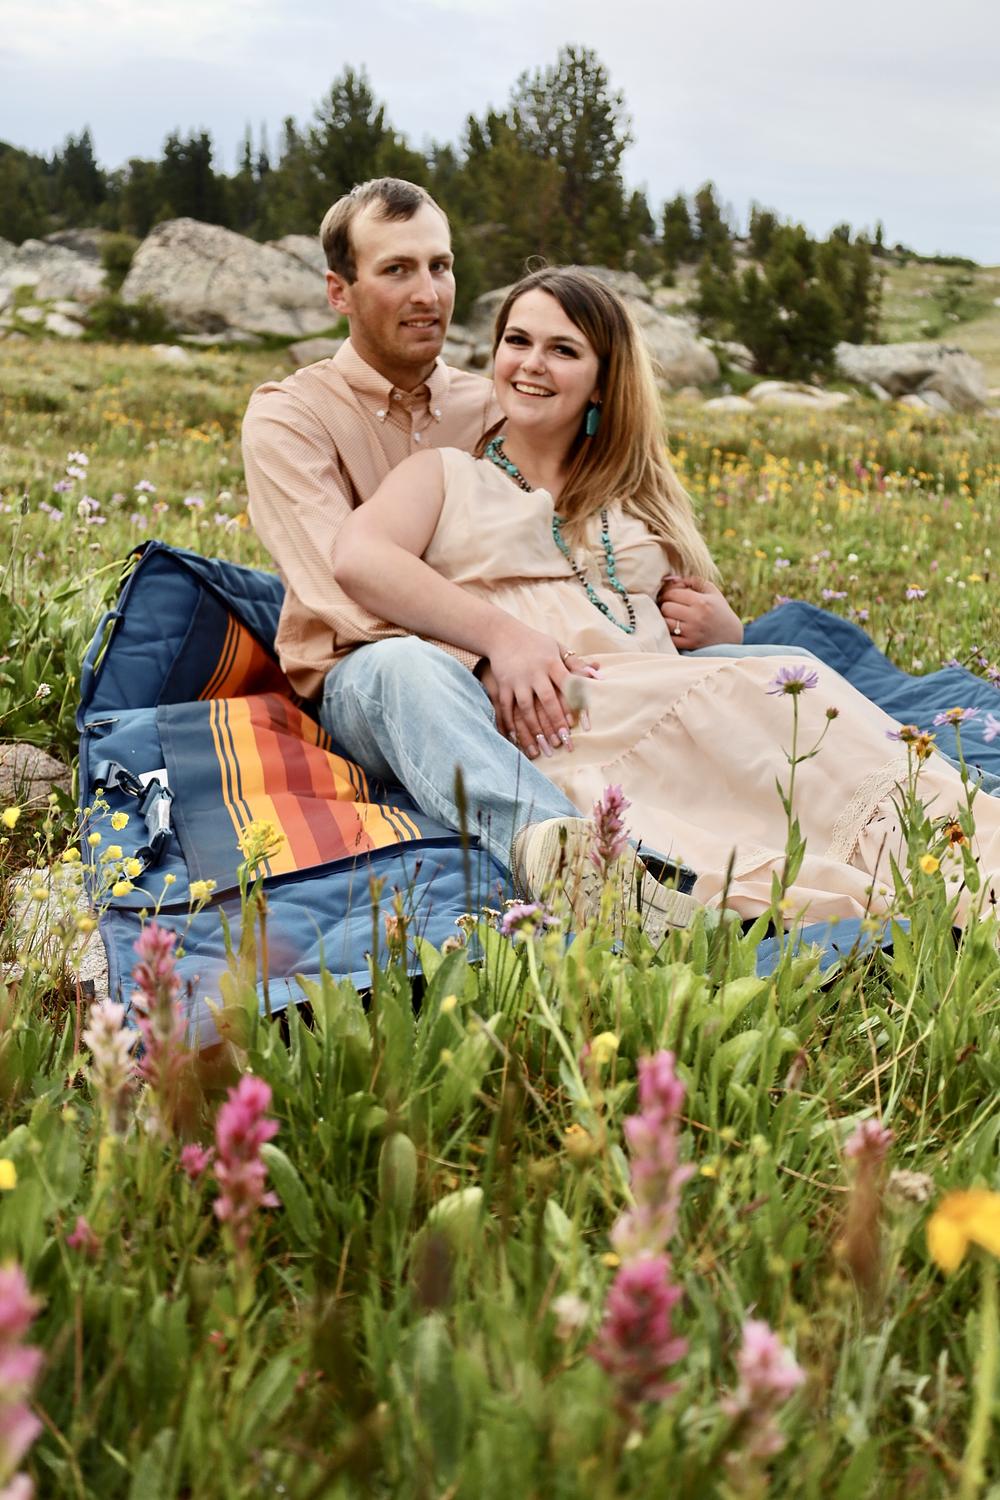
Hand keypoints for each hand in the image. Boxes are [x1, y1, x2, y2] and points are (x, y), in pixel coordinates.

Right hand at [478, 628, 598, 758]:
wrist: (502, 634)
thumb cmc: (536, 644)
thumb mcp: (557, 648)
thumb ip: (576, 663)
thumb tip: (599, 673)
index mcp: (551, 662)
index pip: (565, 684)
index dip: (570, 703)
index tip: (574, 723)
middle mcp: (534, 672)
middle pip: (546, 699)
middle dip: (554, 720)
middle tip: (562, 739)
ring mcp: (517, 679)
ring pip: (526, 708)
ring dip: (534, 728)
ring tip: (541, 746)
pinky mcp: (502, 685)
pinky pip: (506, 708)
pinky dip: (509, 724)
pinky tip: (515, 739)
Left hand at [658, 575, 743, 650]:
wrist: (731, 635)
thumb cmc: (718, 609)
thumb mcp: (712, 591)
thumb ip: (693, 581)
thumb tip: (671, 579)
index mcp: (701, 601)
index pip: (672, 594)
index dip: (667, 593)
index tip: (669, 596)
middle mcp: (696, 617)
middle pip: (666, 608)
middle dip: (665, 606)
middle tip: (670, 607)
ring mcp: (692, 632)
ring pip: (665, 622)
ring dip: (665, 619)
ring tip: (671, 617)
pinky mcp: (690, 644)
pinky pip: (669, 638)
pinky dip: (668, 633)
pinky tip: (674, 629)